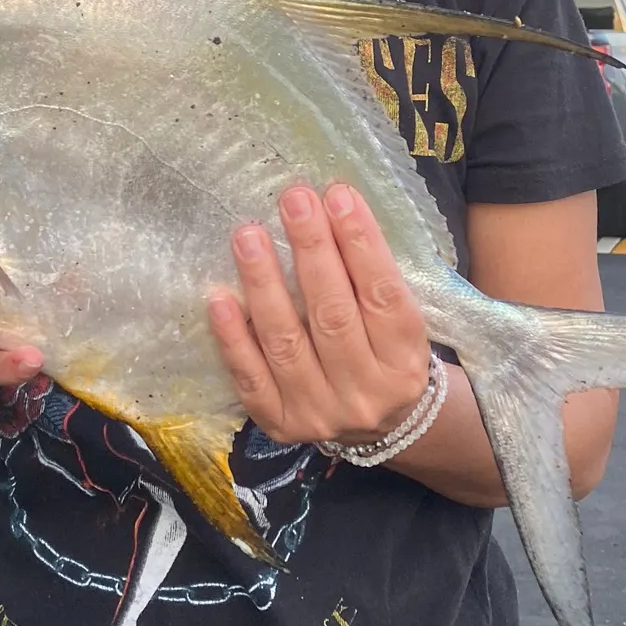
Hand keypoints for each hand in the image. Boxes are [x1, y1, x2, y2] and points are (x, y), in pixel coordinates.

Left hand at [207, 184, 431, 447]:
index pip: (382, 294)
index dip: (360, 242)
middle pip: (333, 315)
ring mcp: (322, 412)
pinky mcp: (282, 425)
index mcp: (406, 360)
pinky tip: (220, 298)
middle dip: (311, 250)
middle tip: (293, 200)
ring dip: (264, 284)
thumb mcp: (397, 321)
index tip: (337, 195)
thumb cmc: (384, 353)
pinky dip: (234, 338)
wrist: (379, 430)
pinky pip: (251, 378)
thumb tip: (329, 206)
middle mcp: (367, 391)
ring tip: (248, 235)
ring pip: (287, 343)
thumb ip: (369, 276)